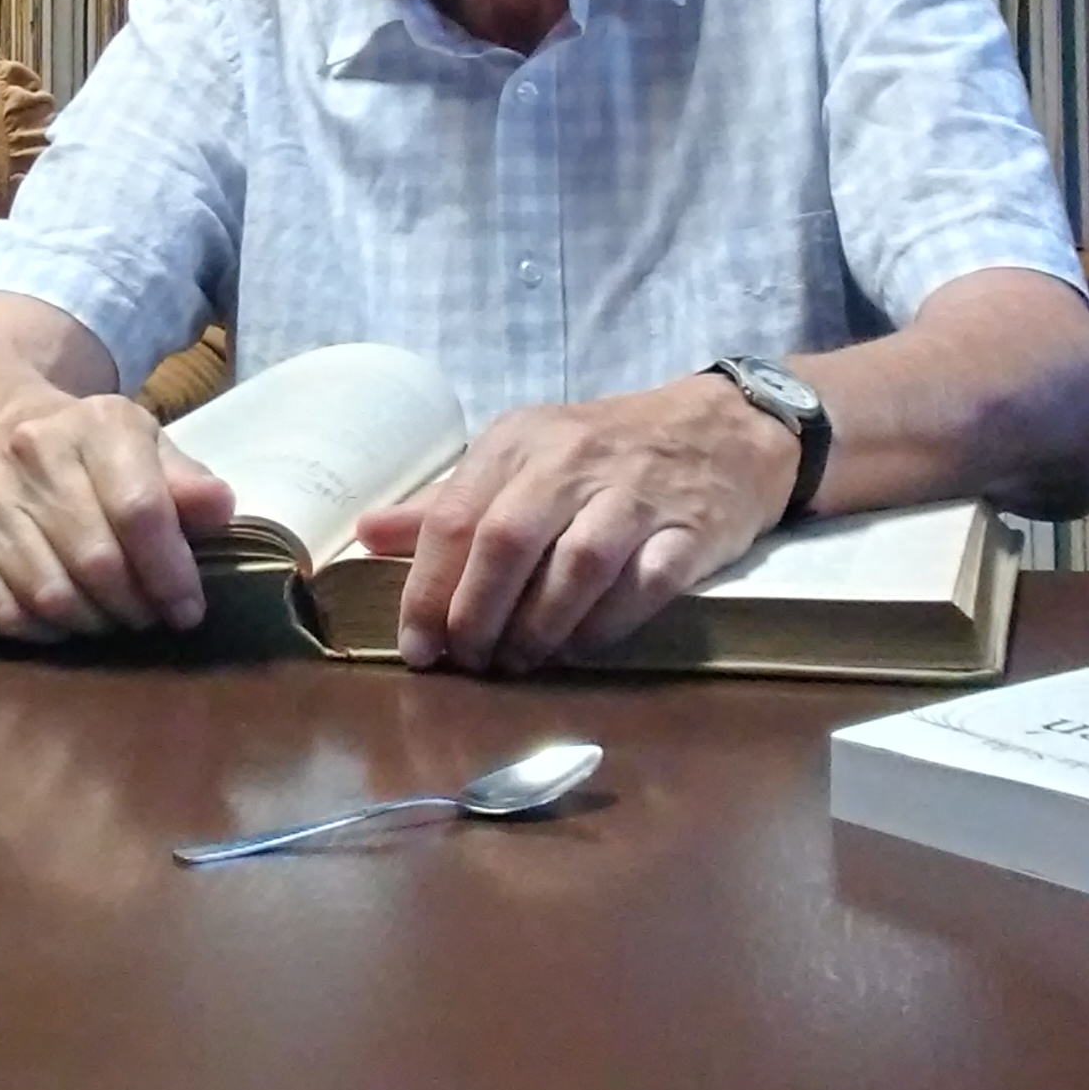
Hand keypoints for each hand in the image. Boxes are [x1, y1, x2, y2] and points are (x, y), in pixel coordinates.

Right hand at [0, 390, 237, 641]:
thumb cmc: (95, 455)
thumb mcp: (149, 450)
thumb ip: (188, 483)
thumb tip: (218, 509)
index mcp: (97, 422)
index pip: (140, 510)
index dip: (170, 572)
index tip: (188, 610)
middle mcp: (33, 450)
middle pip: (96, 560)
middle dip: (134, 606)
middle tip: (149, 618)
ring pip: (49, 594)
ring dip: (92, 624)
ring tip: (111, 619)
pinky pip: (4, 612)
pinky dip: (43, 633)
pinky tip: (66, 622)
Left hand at [353, 379, 796, 672]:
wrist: (722, 429)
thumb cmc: (604, 453)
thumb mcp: (521, 458)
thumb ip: (447, 502)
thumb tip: (365, 533)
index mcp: (518, 441)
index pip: (454, 517)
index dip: (427, 590)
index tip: (419, 647)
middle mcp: (572, 460)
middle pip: (506, 541)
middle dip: (477, 614)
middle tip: (471, 661)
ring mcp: (635, 494)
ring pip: (574, 566)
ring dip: (538, 627)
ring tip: (521, 661)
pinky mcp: (690, 531)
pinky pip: (643, 586)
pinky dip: (605, 626)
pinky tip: (581, 646)